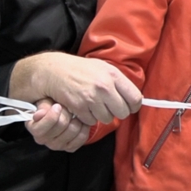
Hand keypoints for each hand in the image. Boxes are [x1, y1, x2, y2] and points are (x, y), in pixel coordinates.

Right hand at [14, 53, 142, 125]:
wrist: (54, 71)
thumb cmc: (81, 70)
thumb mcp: (103, 68)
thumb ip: (119, 82)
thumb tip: (136, 99)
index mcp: (113, 75)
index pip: (135, 98)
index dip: (134, 106)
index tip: (130, 107)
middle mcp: (104, 86)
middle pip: (123, 112)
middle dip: (118, 112)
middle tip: (110, 107)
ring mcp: (91, 98)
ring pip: (108, 119)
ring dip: (102, 115)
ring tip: (95, 105)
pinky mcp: (79, 107)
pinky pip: (92, 122)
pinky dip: (89, 118)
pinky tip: (84, 107)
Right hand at [26, 99, 90, 151]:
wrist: (62, 114)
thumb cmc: (52, 107)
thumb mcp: (45, 102)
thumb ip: (43, 107)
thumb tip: (39, 115)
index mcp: (34, 129)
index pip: (39, 130)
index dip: (50, 117)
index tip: (57, 106)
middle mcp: (44, 140)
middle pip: (59, 127)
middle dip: (67, 114)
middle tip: (68, 107)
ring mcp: (56, 145)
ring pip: (72, 131)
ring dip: (77, 120)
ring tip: (76, 114)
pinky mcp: (69, 147)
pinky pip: (81, 139)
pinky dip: (84, 129)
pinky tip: (83, 122)